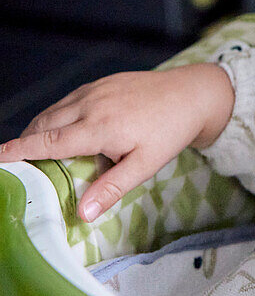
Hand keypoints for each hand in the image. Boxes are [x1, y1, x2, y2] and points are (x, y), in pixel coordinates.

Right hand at [0, 63, 233, 221]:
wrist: (195, 92)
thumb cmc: (172, 130)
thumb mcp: (146, 164)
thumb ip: (112, 188)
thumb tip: (81, 214)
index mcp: (100, 126)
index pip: (48, 142)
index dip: (18, 151)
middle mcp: (93, 104)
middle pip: (44, 125)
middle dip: (25, 143)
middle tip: (16, 167)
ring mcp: (98, 89)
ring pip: (54, 110)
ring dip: (39, 129)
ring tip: (34, 152)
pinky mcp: (104, 82)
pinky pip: (69, 99)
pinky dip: (56, 115)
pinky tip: (61, 129)